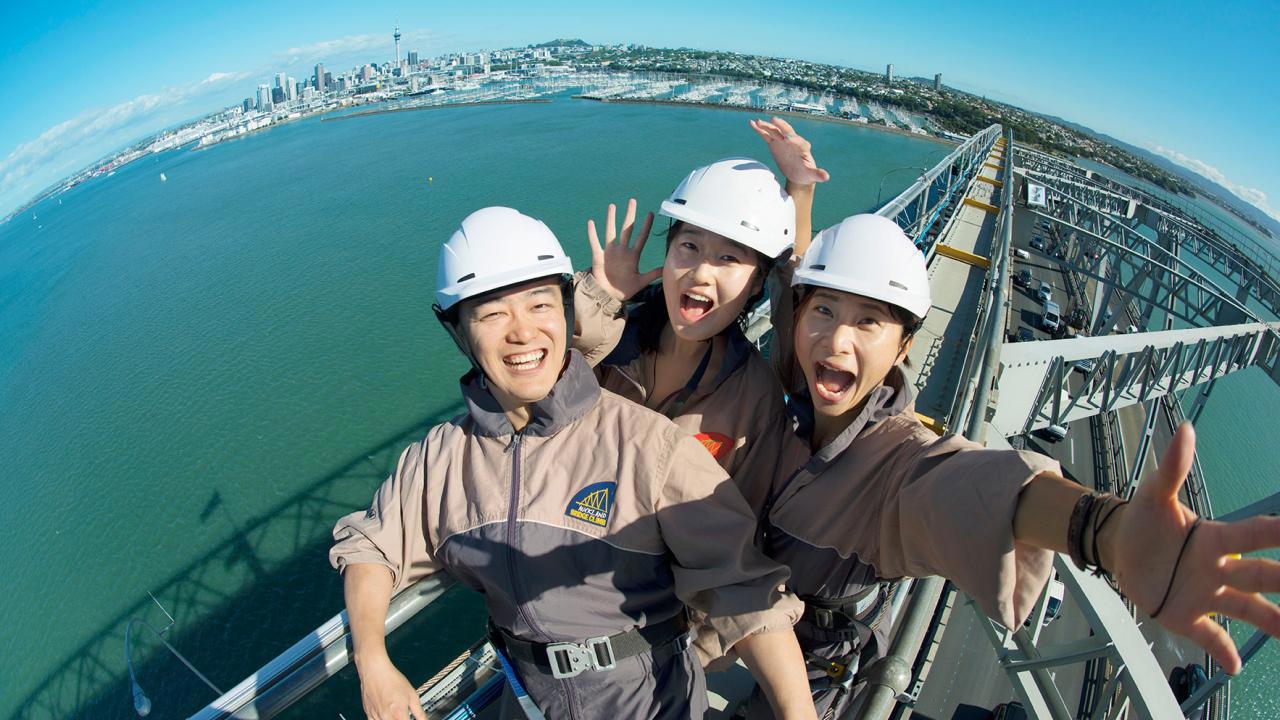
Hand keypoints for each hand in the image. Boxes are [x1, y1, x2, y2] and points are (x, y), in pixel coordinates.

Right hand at [355, 652, 426, 719]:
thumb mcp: (412, 695)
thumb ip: (419, 712)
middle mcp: (386, 717)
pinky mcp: (368, 714)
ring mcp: (375, 716)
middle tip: (405, 715)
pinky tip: (386, 715)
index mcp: (398, 714)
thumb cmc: (392, 679)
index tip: (413, 719)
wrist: (375, 670)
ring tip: (396, 713)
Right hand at [587, 198, 660, 301]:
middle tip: (632, 201)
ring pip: (611, 232)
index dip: (646, 226)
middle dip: (630, 215)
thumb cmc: (625, 289)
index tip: (651, 213)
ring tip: (612, 206)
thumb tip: (665, 269)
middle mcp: (622, 251)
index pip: (641, 237)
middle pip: (627, 229)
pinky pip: (595, 243)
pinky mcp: (599, 257)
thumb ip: (652, 274)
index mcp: (633, 256)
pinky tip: (591, 223)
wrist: (608, 295)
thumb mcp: (640, 282)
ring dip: (611, 219)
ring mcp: (610, 252)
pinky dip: (592, 234)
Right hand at [750, 117, 829, 186]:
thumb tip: (826, 177)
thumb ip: (818, 174)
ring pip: (775, 132)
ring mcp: (783, 141)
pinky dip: (760, 130)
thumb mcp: (812, 175)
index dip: (794, 140)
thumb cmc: (807, 174)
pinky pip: (767, 135)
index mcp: (803, 147)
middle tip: (774, 120)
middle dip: (781, 126)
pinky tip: (752, 124)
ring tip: (757, 122)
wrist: (798, 174)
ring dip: (766, 126)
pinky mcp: (775, 144)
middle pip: (786, 131)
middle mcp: (793, 141)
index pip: (798, 141)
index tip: (788, 139)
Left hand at [1103, 423, 1279, 673]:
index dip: (1279, 534)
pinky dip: (1223, 652)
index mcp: (1216, 539)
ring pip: (1248, 610)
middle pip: (1261, 575)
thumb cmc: (1144, 519)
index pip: (1255, 535)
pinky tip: (1236, 667)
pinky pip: (1210, 636)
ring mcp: (1206, 594)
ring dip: (1273, 622)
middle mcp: (1220, 568)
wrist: (1120, 547)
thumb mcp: (1154, 494)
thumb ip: (1172, 467)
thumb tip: (1186, 430)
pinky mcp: (1186, 615)